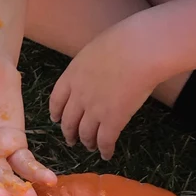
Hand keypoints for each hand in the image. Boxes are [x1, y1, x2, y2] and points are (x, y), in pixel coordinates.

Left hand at [49, 21, 159, 160]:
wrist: (139, 51)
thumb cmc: (123, 41)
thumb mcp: (93, 50)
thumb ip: (88, 66)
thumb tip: (93, 72)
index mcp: (71, 76)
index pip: (56, 100)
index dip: (56, 112)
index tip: (56, 119)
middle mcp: (78, 96)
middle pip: (69, 121)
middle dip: (69, 133)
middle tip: (72, 139)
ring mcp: (95, 110)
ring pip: (85, 134)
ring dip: (87, 143)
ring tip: (91, 146)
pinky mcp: (113, 120)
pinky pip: (105, 141)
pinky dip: (105, 150)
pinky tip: (107, 154)